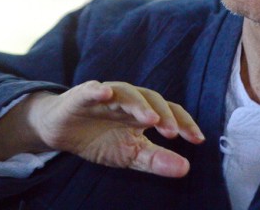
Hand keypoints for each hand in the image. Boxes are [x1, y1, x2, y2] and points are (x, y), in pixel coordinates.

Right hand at [0, 81, 203, 177]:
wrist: (61, 131)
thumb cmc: (99, 139)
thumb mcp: (129, 154)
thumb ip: (155, 160)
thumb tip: (185, 169)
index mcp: (142, 112)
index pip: (169, 112)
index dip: (184, 123)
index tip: (198, 140)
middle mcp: (128, 100)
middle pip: (150, 98)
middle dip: (163, 114)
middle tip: (173, 133)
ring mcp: (106, 95)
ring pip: (126, 93)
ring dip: (139, 104)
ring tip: (149, 119)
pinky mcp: (82, 95)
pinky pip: (92, 90)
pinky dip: (99, 91)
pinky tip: (106, 94)